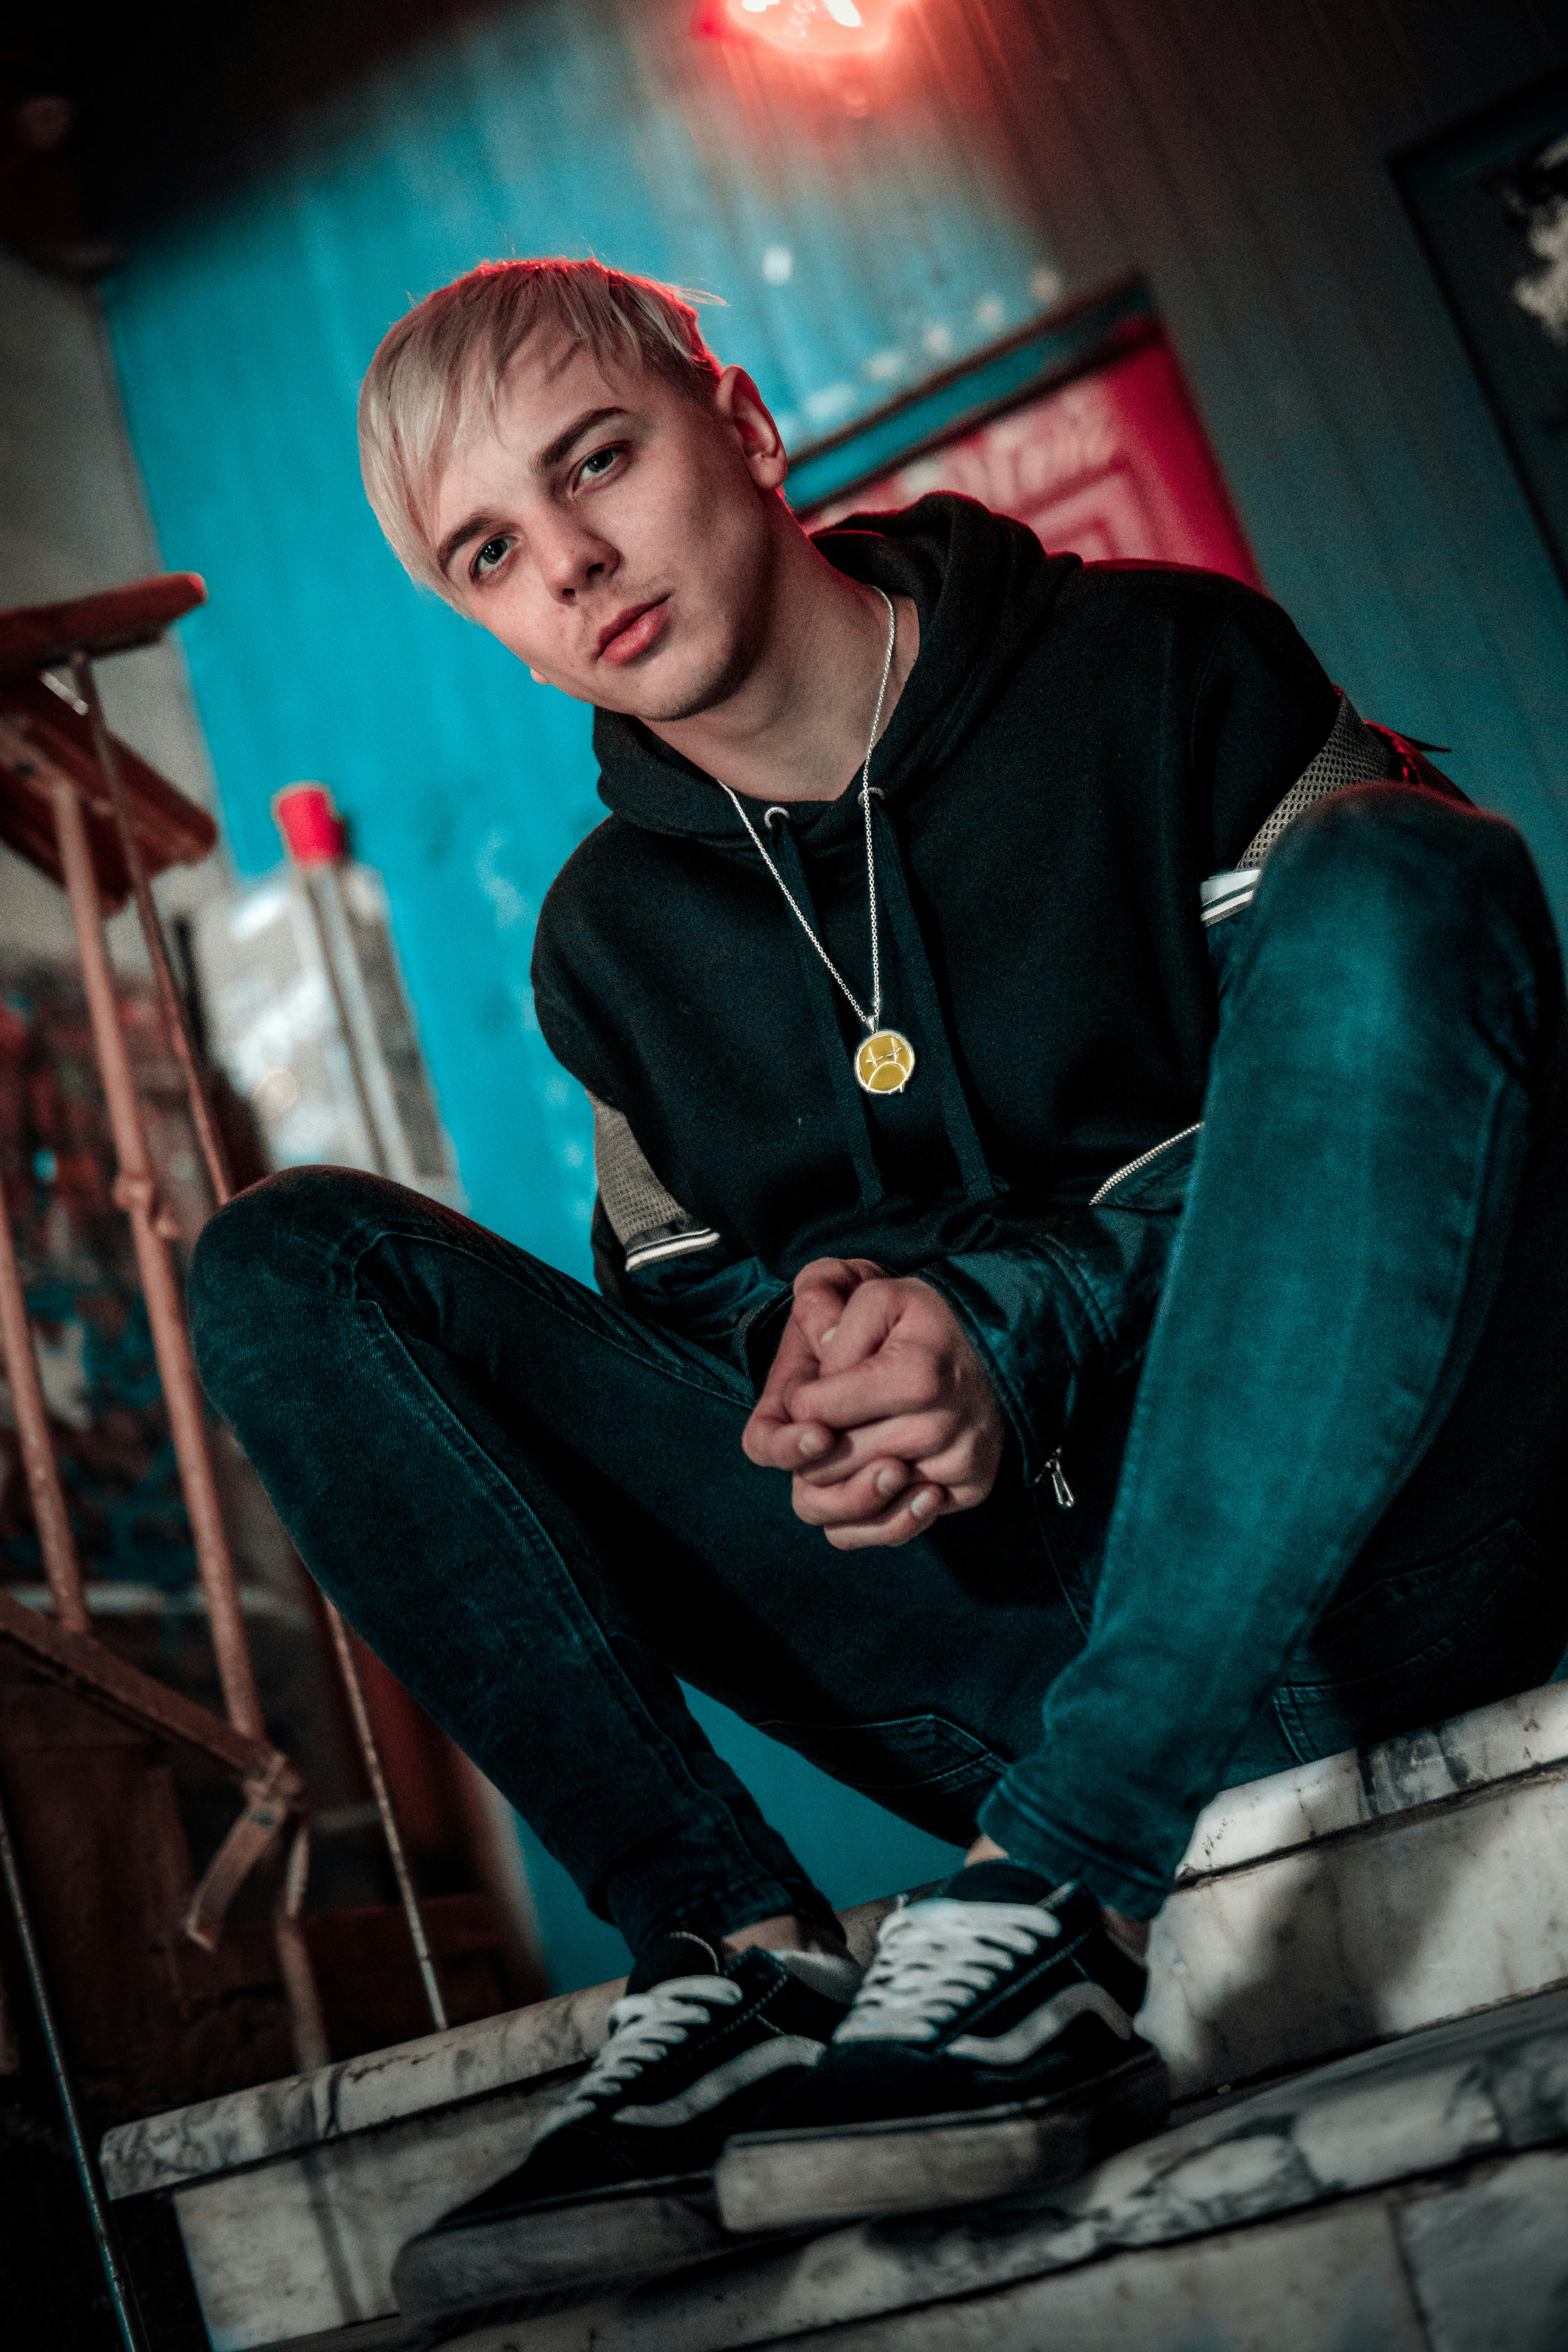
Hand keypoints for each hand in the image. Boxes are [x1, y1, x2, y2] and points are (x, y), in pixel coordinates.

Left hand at [743, 1257, 1005, 1548]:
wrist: (1000, 1346)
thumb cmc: (927, 1323)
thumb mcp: (879, 1298)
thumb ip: (830, 1323)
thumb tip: (806, 1387)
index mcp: (913, 1378)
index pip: (811, 1410)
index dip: (799, 1398)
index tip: (816, 1385)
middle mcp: (940, 1428)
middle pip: (827, 1464)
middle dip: (811, 1443)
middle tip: (826, 1421)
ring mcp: (957, 1465)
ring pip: (853, 1502)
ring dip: (834, 1480)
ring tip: (844, 1449)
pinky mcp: (968, 1490)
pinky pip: (891, 1530)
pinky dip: (866, 1515)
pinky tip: (870, 1479)